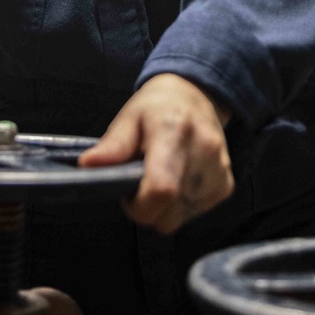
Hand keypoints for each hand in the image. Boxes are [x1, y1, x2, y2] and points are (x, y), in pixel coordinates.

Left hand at [79, 74, 233, 234]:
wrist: (196, 95)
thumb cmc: (156, 107)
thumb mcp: (128, 117)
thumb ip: (112, 145)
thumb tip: (88, 166)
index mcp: (174, 131)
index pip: (162, 189)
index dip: (139, 206)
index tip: (127, 196)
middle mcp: (204, 152)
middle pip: (169, 214)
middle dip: (148, 209)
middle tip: (140, 183)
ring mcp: (219, 171)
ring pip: (180, 219)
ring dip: (165, 208)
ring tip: (161, 176)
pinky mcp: (226, 186)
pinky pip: (194, 214)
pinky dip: (181, 205)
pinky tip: (178, 180)